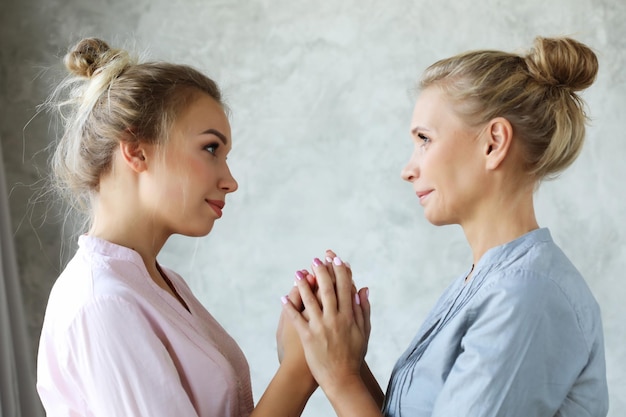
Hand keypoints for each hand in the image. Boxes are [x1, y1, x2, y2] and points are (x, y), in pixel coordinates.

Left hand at [282, 254, 370, 395]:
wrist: (342, 379)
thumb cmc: (354, 355)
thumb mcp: (364, 332)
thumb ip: (363, 309)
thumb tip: (363, 289)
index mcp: (349, 316)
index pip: (345, 287)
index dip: (340, 271)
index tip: (335, 258)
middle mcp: (335, 319)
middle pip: (328, 289)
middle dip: (321, 272)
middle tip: (315, 259)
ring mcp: (321, 327)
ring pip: (311, 301)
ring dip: (303, 285)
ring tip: (297, 272)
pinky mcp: (308, 337)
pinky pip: (297, 319)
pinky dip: (289, 307)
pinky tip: (283, 297)